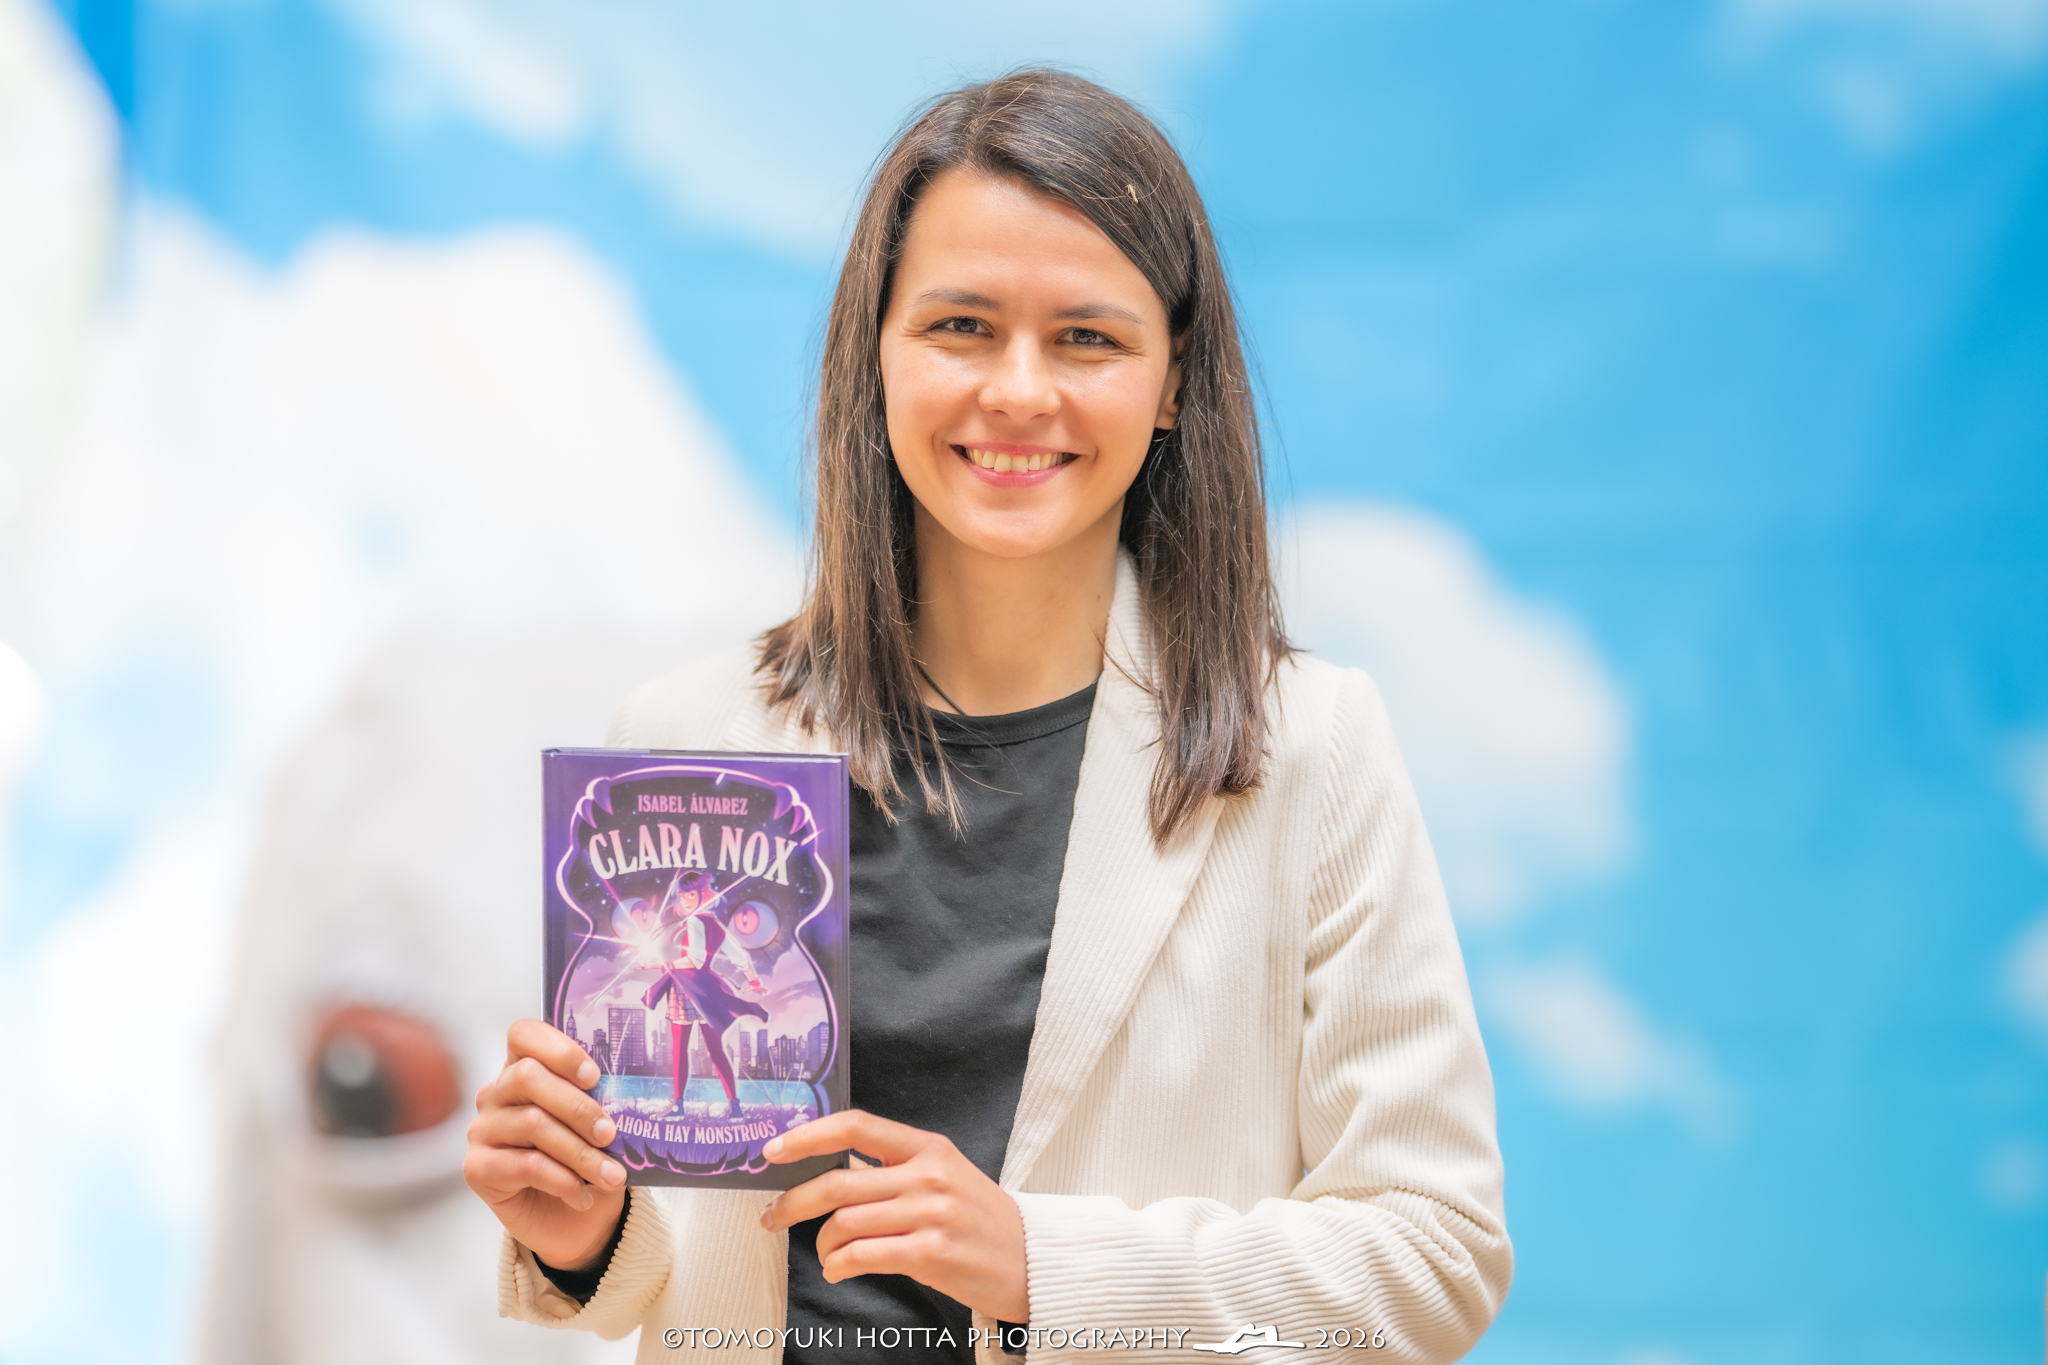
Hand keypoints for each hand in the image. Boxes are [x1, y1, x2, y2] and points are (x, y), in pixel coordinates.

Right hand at [464, 1018, 628, 1271]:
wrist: (573, 1222)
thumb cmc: (588, 1161)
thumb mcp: (600, 1126)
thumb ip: (604, 1101)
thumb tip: (632, 1093)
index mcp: (524, 1068)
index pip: (523, 1035)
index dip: (558, 1049)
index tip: (594, 1077)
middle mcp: (496, 1093)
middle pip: (527, 1076)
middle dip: (577, 1106)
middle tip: (609, 1133)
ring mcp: (483, 1130)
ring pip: (531, 1123)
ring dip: (579, 1152)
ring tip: (611, 1176)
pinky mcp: (477, 1169)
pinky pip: (523, 1165)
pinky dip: (561, 1179)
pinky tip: (581, 1194)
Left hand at [760, 1110, 1026, 1321]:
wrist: (1033, 1260)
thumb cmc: (980, 1221)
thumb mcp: (945, 1176)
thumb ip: (895, 1170)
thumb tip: (829, 1175)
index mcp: (928, 1147)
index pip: (856, 1127)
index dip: (808, 1136)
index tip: (773, 1150)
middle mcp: (928, 1175)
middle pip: (838, 1182)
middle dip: (793, 1202)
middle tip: (771, 1217)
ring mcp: (930, 1214)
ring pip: (844, 1223)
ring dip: (822, 1245)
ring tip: (827, 1254)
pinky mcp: (931, 1253)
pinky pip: (862, 1256)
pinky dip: (838, 1267)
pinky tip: (839, 1271)